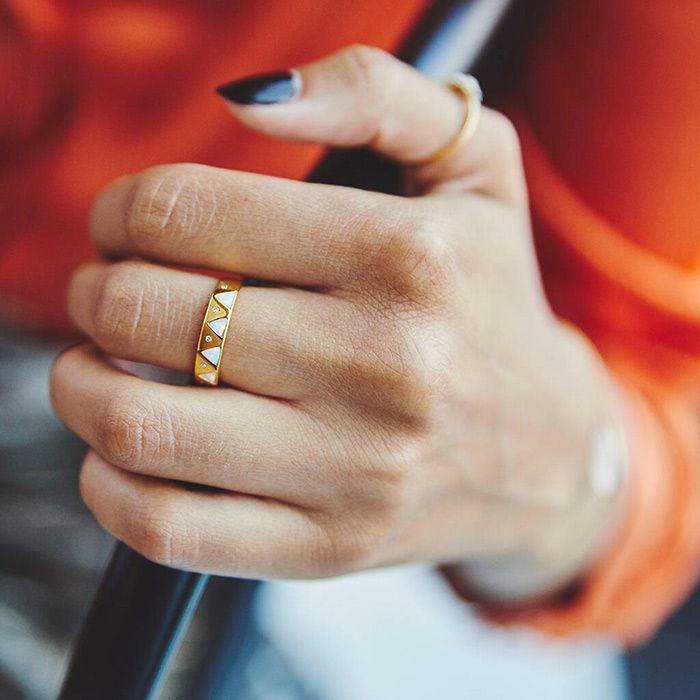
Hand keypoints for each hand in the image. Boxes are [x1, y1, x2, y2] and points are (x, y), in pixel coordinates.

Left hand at [52, 47, 622, 593]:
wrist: (546, 449)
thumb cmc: (492, 300)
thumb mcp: (476, 166)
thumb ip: (374, 95)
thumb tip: (247, 97)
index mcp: (409, 259)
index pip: (189, 213)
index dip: (123, 210)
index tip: (123, 225)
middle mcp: (385, 366)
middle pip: (145, 315)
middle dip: (95, 292)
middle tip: (109, 293)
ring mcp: (356, 470)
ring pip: (140, 424)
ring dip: (79, 386)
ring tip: (96, 368)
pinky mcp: (332, 546)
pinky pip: (169, 530)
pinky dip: (108, 487)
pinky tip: (122, 453)